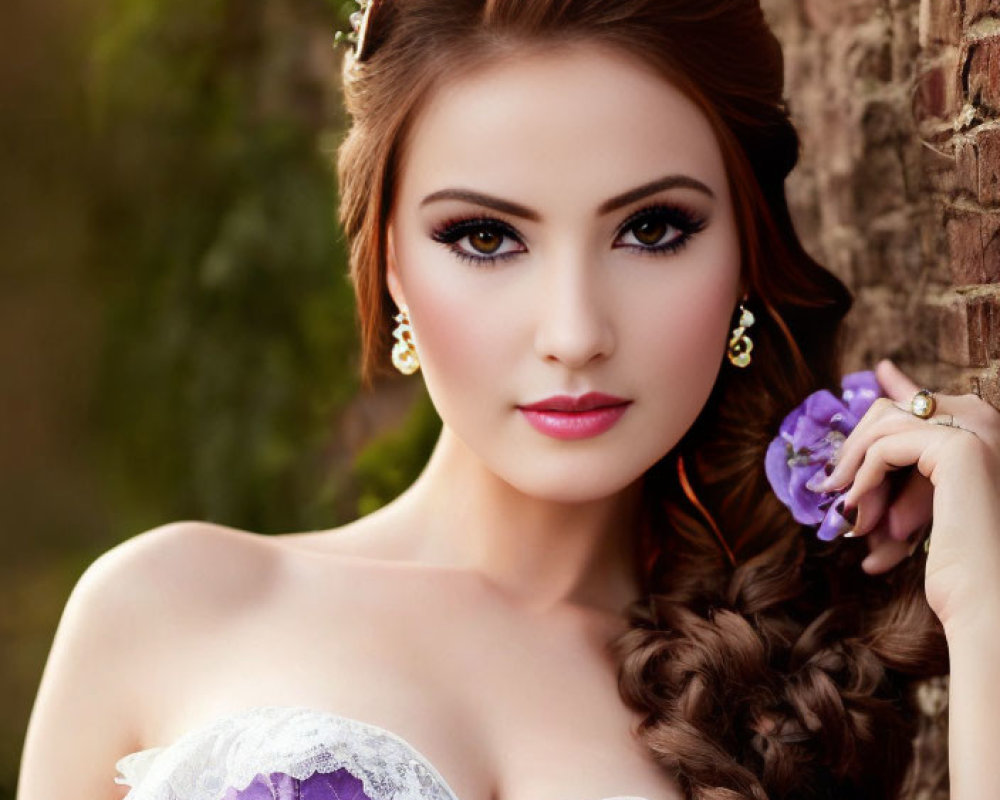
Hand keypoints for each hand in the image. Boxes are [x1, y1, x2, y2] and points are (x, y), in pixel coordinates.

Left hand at [817, 359, 999, 630]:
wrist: (991, 602)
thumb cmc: (961, 569)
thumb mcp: (922, 511)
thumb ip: (901, 475)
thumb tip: (857, 457)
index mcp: (990, 435)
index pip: (932, 399)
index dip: (901, 386)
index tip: (882, 370)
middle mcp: (991, 423)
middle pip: (896, 410)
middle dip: (859, 450)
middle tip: (834, 490)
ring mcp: (980, 430)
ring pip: (884, 425)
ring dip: (855, 470)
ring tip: (847, 513)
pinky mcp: (960, 445)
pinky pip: (885, 446)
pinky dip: (863, 477)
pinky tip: (858, 508)